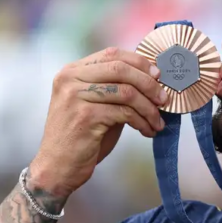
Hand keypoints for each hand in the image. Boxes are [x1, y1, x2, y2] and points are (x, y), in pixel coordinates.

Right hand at [28, 47, 168, 196]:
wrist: (58, 168)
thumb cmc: (81, 138)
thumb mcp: (97, 106)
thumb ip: (116, 90)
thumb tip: (152, 80)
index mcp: (72, 71)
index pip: (112, 54)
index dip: (140, 62)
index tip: (158, 76)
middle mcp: (70, 79)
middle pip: (121, 69)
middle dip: (149, 84)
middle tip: (164, 100)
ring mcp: (76, 96)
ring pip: (126, 92)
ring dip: (149, 108)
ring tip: (157, 122)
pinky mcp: (85, 116)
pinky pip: (125, 113)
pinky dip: (142, 122)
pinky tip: (147, 131)